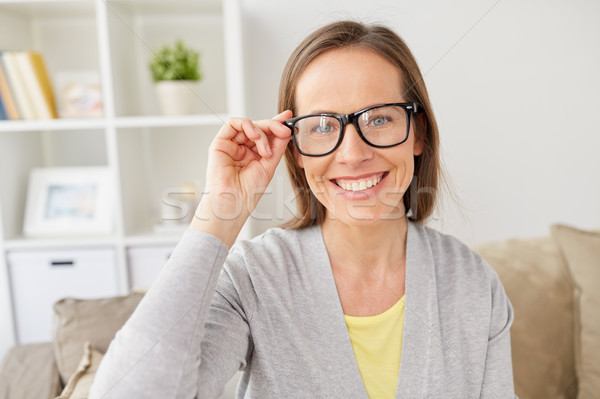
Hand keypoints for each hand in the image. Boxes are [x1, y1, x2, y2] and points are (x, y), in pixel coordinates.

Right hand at [191, 110, 292, 245]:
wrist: (234, 204)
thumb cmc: (248, 192)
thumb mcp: (269, 165)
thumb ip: (277, 146)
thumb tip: (286, 128)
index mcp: (254, 154)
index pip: (266, 134)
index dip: (277, 125)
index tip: (289, 118)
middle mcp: (242, 148)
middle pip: (259, 127)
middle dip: (273, 126)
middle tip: (284, 132)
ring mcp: (231, 145)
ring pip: (248, 124)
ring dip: (262, 132)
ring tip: (266, 149)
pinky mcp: (220, 143)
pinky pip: (233, 123)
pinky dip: (247, 125)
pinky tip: (255, 136)